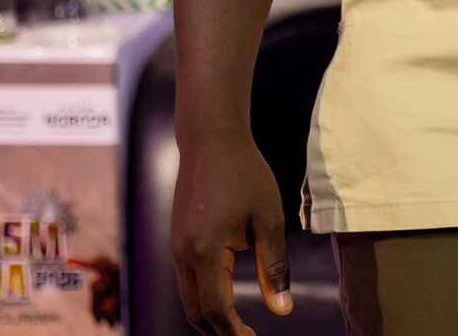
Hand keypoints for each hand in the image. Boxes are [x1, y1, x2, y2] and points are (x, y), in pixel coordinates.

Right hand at [171, 128, 291, 334]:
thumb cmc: (246, 174)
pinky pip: (187, 280)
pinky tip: (225, 297)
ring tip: (238, 326)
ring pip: (188, 298)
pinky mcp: (178, 240)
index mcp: (205, 252)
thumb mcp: (268, 219)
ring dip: (210, 316)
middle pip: (196, 311)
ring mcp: (176, 248)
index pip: (216, 309)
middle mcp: (183, 255)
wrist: (211, 140)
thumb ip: (274, 266)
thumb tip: (282, 309)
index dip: (235, 333)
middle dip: (220, 331)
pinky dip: (203, 297)